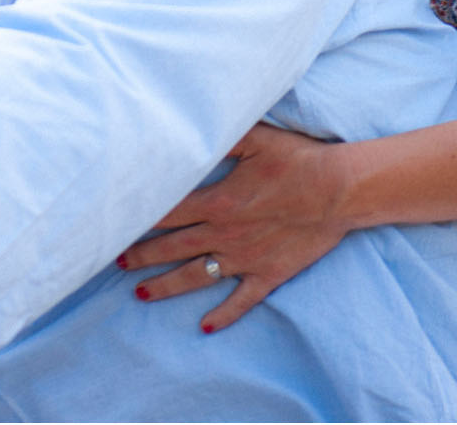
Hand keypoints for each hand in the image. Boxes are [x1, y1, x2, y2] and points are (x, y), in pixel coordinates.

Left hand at [117, 124, 352, 332]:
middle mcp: (225, 234)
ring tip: (141, 293)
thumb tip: (191, 129)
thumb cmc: (298, 160)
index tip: (115, 222)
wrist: (341, 191)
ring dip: (167, 286)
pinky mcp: (269, 274)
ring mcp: (246, 258)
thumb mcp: (256, 138)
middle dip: (142, 255)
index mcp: (217, 201)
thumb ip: (220, 138)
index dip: (139, 218)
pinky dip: (224, 315)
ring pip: (197, 277)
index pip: (167, 212)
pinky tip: (206, 327)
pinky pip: (242, 300)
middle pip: (173, 247)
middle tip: (117, 261)